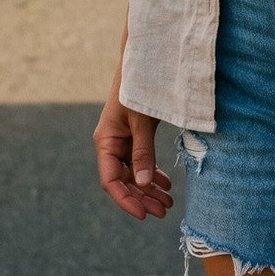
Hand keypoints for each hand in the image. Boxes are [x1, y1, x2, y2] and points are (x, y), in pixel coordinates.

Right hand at [93, 77, 171, 221]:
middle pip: (124, 181)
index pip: (111, 180)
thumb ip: (143, 152)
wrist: (144, 61)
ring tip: (169, 202)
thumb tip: (144, 185)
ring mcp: (123, 141)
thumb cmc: (138, 88)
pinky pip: (142, 161)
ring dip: (149, 188)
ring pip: (134, 173)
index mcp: (106, 141)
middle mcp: (111, 144)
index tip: (143, 214)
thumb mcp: (141, 121)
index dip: (126, 199)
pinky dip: (153, 173)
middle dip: (142, 198)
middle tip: (164, 211)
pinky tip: (167, 183)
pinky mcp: (135, 136)